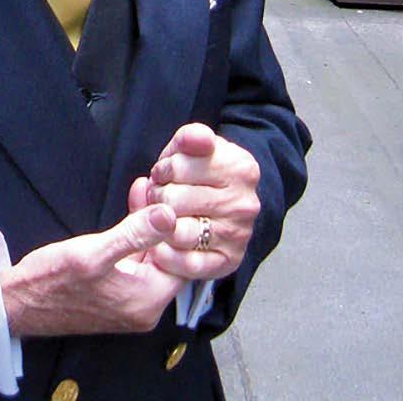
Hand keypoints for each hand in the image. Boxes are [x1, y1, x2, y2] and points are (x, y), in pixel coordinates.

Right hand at [0, 204, 185, 336]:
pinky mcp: (117, 291)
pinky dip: (135, 234)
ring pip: (152, 254)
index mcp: (147, 301)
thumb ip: (134, 234)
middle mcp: (145, 306)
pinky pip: (136, 259)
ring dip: (149, 224)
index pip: (184, 260)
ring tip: (146, 187)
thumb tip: (170, 214)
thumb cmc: (52, 281)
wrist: (17, 304)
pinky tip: (134, 205)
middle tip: (158, 184)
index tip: (174, 193)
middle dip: (164, 220)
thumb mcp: (93, 253)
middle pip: (168, 256)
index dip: (181, 225)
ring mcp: (131, 300)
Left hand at [128, 122, 259, 281]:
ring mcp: (238, 235)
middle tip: (160, 196)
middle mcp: (245, 204)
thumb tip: (196, 138)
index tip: (166, 173)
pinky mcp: (229, 263)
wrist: (224, 202)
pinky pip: (185, 264)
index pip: (178, 167)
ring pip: (177, 233)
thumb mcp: (193, 147)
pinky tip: (162, 242)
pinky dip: (165, 255)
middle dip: (158, 197)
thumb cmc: (199, 171)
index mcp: (240, 167)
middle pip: (174, 200)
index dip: (163, 169)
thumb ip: (191, 137)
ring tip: (161, 216)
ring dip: (158, 225)